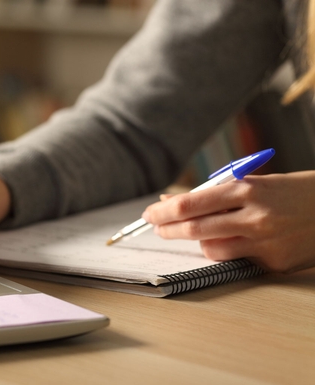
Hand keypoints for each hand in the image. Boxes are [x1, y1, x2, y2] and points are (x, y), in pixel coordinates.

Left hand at [141, 171, 314, 272]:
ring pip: (211, 249)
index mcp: (249, 190)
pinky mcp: (274, 262)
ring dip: (196, 242)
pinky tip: (226, 241)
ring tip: (194, 232)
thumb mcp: (257, 181)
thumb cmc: (295, 191)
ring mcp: (266, 242)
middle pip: (195, 229)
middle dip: (168, 228)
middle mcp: (255, 217)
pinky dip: (224, 251)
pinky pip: (235, 260)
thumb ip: (217, 192)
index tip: (150, 212)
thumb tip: (173, 200)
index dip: (164, 211)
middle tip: (156, 226)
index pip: (191, 204)